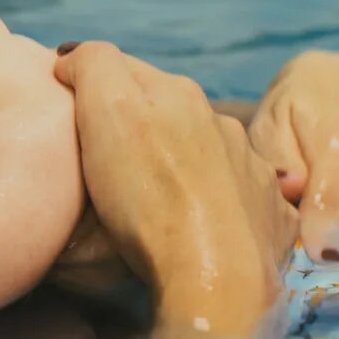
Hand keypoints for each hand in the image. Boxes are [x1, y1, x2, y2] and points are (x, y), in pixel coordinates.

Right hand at [56, 43, 297, 338]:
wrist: (215, 281)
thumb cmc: (149, 197)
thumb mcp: (106, 112)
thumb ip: (92, 66)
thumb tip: (75, 56)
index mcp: (180, 95)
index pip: (125, 69)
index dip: (92, 81)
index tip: (67, 102)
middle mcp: (223, 125)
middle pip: (169, 111)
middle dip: (141, 122)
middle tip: (108, 153)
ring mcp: (253, 172)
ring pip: (209, 153)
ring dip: (185, 160)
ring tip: (158, 192)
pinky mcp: (271, 218)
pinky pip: (243, 198)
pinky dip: (222, 200)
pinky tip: (206, 222)